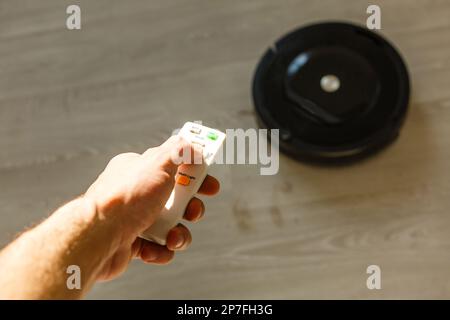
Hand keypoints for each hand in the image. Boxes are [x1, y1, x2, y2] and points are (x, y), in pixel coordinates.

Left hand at [84, 136, 219, 280]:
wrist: (98, 237)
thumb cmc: (127, 198)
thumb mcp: (158, 163)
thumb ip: (179, 150)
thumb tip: (193, 144)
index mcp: (139, 169)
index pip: (173, 166)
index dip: (195, 174)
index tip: (210, 183)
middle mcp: (136, 192)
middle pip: (176, 198)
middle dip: (190, 208)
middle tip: (192, 211)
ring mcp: (134, 219)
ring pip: (170, 225)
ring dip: (179, 234)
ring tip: (173, 238)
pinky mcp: (131, 243)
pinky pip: (157, 247)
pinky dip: (161, 250)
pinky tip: (156, 249)